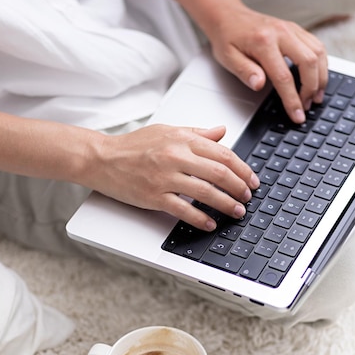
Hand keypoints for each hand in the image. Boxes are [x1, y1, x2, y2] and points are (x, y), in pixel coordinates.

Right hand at [90, 124, 258, 230]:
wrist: (103, 158)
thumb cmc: (134, 146)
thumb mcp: (168, 131)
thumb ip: (197, 133)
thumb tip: (222, 132)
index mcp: (182, 139)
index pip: (223, 154)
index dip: (242, 169)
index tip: (251, 180)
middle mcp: (175, 157)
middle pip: (218, 173)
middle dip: (238, 188)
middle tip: (247, 197)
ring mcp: (164, 178)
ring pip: (205, 192)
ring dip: (225, 204)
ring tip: (237, 211)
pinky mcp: (154, 196)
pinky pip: (183, 209)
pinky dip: (200, 218)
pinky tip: (210, 223)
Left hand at [205, 2, 327, 123]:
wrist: (229, 16)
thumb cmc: (227, 38)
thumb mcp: (228, 59)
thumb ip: (245, 72)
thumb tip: (259, 85)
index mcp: (264, 42)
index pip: (284, 77)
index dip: (293, 99)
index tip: (297, 115)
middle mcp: (282, 32)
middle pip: (309, 62)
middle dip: (311, 89)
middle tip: (306, 106)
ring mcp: (291, 29)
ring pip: (318, 53)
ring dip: (321, 77)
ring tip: (316, 96)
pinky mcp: (296, 29)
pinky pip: (317, 46)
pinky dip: (321, 64)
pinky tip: (317, 77)